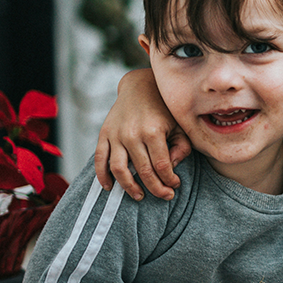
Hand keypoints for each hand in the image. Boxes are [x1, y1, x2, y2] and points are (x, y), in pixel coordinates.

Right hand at [94, 68, 191, 200]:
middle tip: (165, 196)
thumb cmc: (164, 109)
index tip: (175, 186)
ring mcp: (116, 134)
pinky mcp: (104, 134)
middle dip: (156, 188)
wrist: (140, 87)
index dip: (169, 180)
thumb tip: (171, 168)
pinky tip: (109, 187)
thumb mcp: (180, 126)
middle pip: (143, 171)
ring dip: (129, 187)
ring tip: (140, 196)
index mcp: (154, 131)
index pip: (162, 166)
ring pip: (119, 169)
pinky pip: (99, 159)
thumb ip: (182, 147)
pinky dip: (102, 175)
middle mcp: (133, 134)